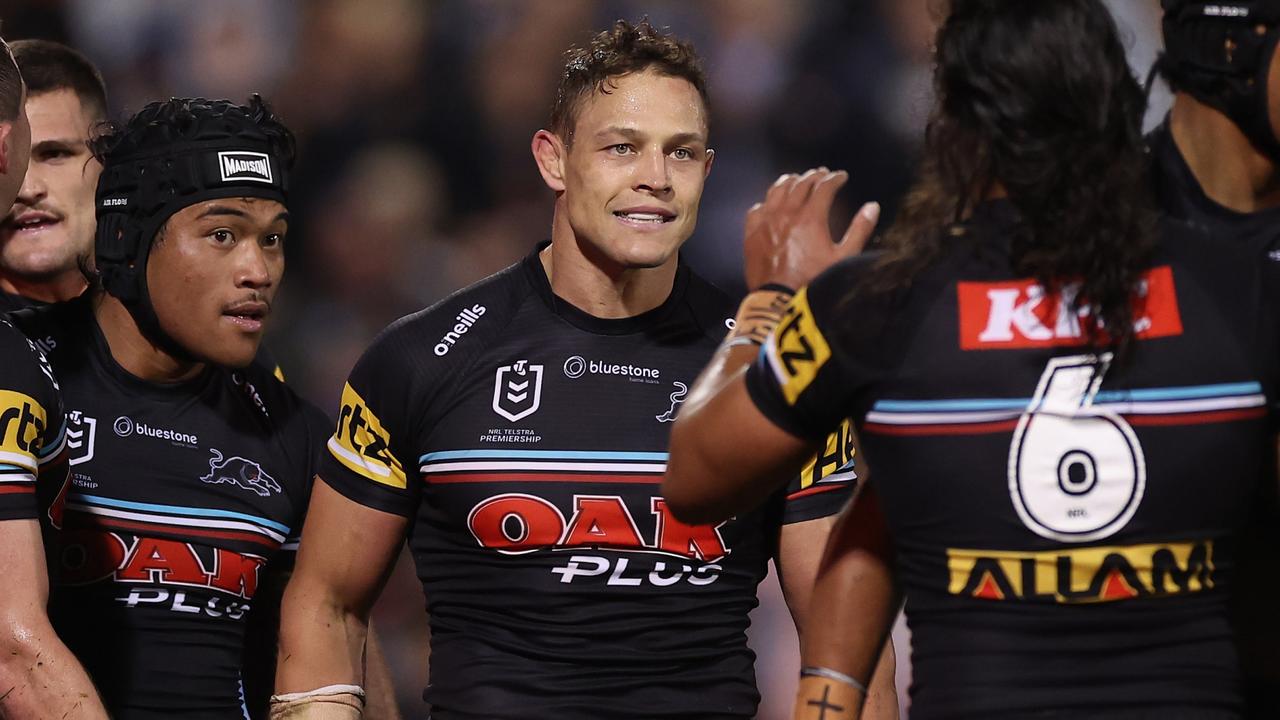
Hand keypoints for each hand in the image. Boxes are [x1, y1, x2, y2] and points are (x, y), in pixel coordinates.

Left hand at [743, 167, 879, 290]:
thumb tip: (872, 207)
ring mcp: (766, 221)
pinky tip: (769, 203)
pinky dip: (766, 202)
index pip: (824, 187)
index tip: (841, 176)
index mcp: (811, 217)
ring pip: (776, 191)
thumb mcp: (844, 258)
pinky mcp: (752, 233)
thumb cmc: (813, 280)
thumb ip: (860, 230)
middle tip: (822, 174)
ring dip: (789, 181)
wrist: (779, 300)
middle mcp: (787, 213)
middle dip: (813, 176)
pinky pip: (757, 209)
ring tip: (796, 178)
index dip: (835, 178)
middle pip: (800, 184)